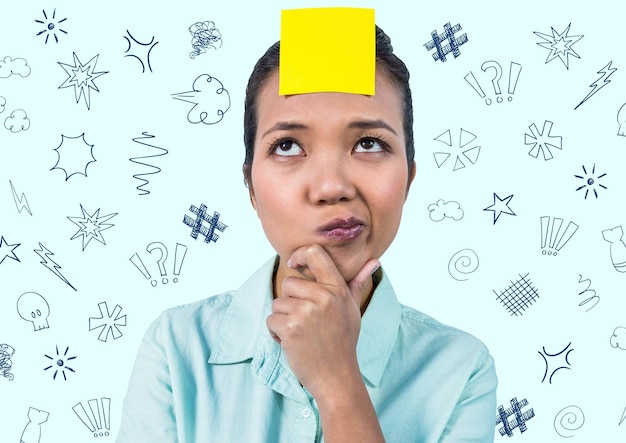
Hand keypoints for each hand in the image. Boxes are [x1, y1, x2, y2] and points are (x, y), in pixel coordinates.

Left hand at [266, 244, 379, 400]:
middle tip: (305, 320)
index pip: (315, 253)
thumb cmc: (343, 341)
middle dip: (290, 301)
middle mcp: (324, 296)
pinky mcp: (291, 327)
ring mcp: (306, 311)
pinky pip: (271, 320)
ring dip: (283, 319)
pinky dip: (276, 333)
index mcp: (338, 289)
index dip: (299, 254)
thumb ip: (358, 283)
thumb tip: (374, 261)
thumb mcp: (353, 309)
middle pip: (289, 282)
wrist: (336, 376)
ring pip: (277, 303)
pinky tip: (293, 343)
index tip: (294, 263)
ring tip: (301, 333)